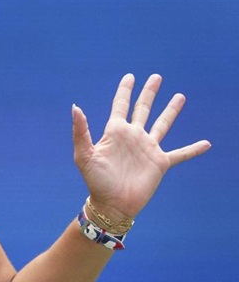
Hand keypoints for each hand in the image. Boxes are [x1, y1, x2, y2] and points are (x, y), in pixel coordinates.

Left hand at [72, 73, 210, 221]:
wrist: (112, 204)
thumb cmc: (95, 181)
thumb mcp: (85, 155)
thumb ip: (80, 131)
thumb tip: (75, 107)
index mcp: (115, 132)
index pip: (120, 105)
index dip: (125, 90)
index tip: (130, 77)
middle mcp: (133, 137)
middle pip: (143, 109)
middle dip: (149, 93)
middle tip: (156, 77)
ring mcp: (148, 149)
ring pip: (162, 124)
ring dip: (171, 111)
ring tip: (180, 96)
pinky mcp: (160, 163)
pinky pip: (180, 154)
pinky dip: (193, 149)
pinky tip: (206, 144)